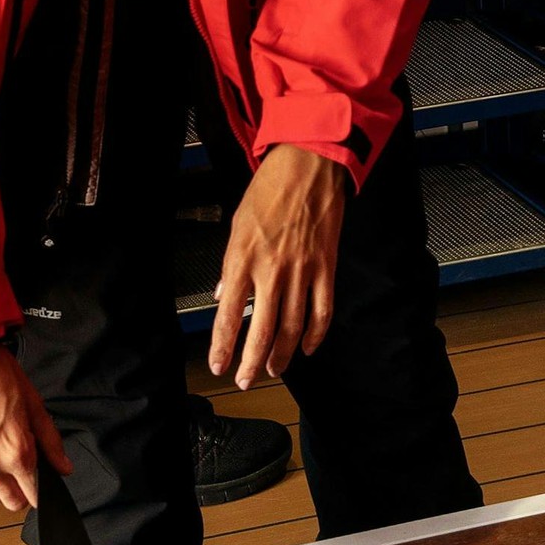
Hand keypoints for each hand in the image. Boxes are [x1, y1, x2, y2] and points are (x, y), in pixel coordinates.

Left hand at [209, 147, 346, 388]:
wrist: (309, 165)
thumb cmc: (271, 188)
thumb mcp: (237, 223)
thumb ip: (231, 264)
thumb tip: (225, 293)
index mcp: (243, 258)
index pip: (228, 316)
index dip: (222, 347)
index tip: (218, 365)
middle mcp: (271, 270)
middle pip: (260, 332)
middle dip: (251, 364)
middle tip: (245, 380)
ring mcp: (302, 272)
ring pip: (291, 328)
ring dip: (281, 356)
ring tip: (273, 370)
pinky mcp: (326, 268)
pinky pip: (322, 311)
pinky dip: (315, 336)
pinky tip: (307, 348)